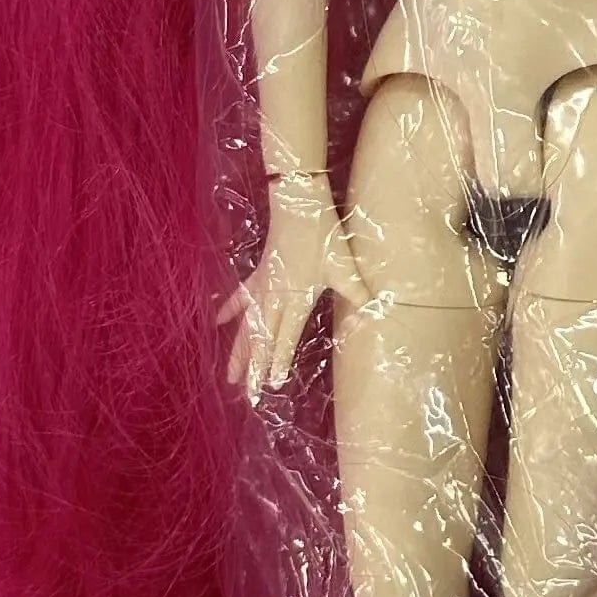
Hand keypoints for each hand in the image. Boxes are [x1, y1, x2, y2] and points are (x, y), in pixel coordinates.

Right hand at [225, 172, 372, 396]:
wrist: (298, 202)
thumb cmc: (324, 234)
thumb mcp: (346, 265)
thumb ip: (359, 292)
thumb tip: (380, 311)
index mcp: (297, 296)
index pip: (286, 336)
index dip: (279, 359)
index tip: (273, 382)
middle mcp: (276, 296)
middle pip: (262, 338)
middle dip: (254, 367)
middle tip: (248, 395)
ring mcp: (264, 285)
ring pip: (248, 325)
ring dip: (239, 350)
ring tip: (230, 375)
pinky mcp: (260, 272)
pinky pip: (242, 296)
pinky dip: (230, 309)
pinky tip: (216, 323)